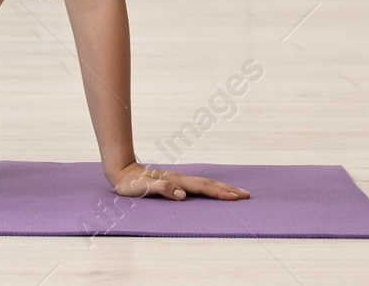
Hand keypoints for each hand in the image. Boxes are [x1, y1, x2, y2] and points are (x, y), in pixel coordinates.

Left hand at [109, 162, 249, 200]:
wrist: (121, 172)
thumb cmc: (130, 184)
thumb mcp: (142, 189)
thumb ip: (161, 190)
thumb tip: (182, 195)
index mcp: (175, 182)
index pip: (202, 188)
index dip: (219, 192)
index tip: (235, 197)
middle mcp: (179, 179)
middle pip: (209, 184)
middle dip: (228, 189)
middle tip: (247, 195)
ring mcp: (178, 180)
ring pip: (205, 183)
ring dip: (222, 187)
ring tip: (237, 192)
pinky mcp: (175, 182)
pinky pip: (198, 185)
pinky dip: (211, 187)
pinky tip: (215, 189)